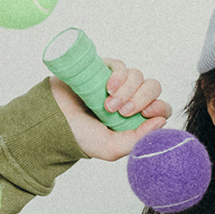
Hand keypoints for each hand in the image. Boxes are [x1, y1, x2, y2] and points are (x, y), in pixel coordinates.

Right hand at [51, 58, 171, 160]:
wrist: (53, 121)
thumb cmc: (81, 136)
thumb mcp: (112, 147)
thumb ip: (138, 139)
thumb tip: (161, 121)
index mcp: (136, 118)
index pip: (160, 107)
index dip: (159, 107)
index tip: (148, 113)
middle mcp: (129, 98)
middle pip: (152, 88)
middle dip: (142, 98)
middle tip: (123, 111)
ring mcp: (117, 83)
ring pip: (138, 76)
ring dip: (127, 90)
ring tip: (108, 104)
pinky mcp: (103, 69)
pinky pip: (121, 66)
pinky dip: (119, 75)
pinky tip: (108, 88)